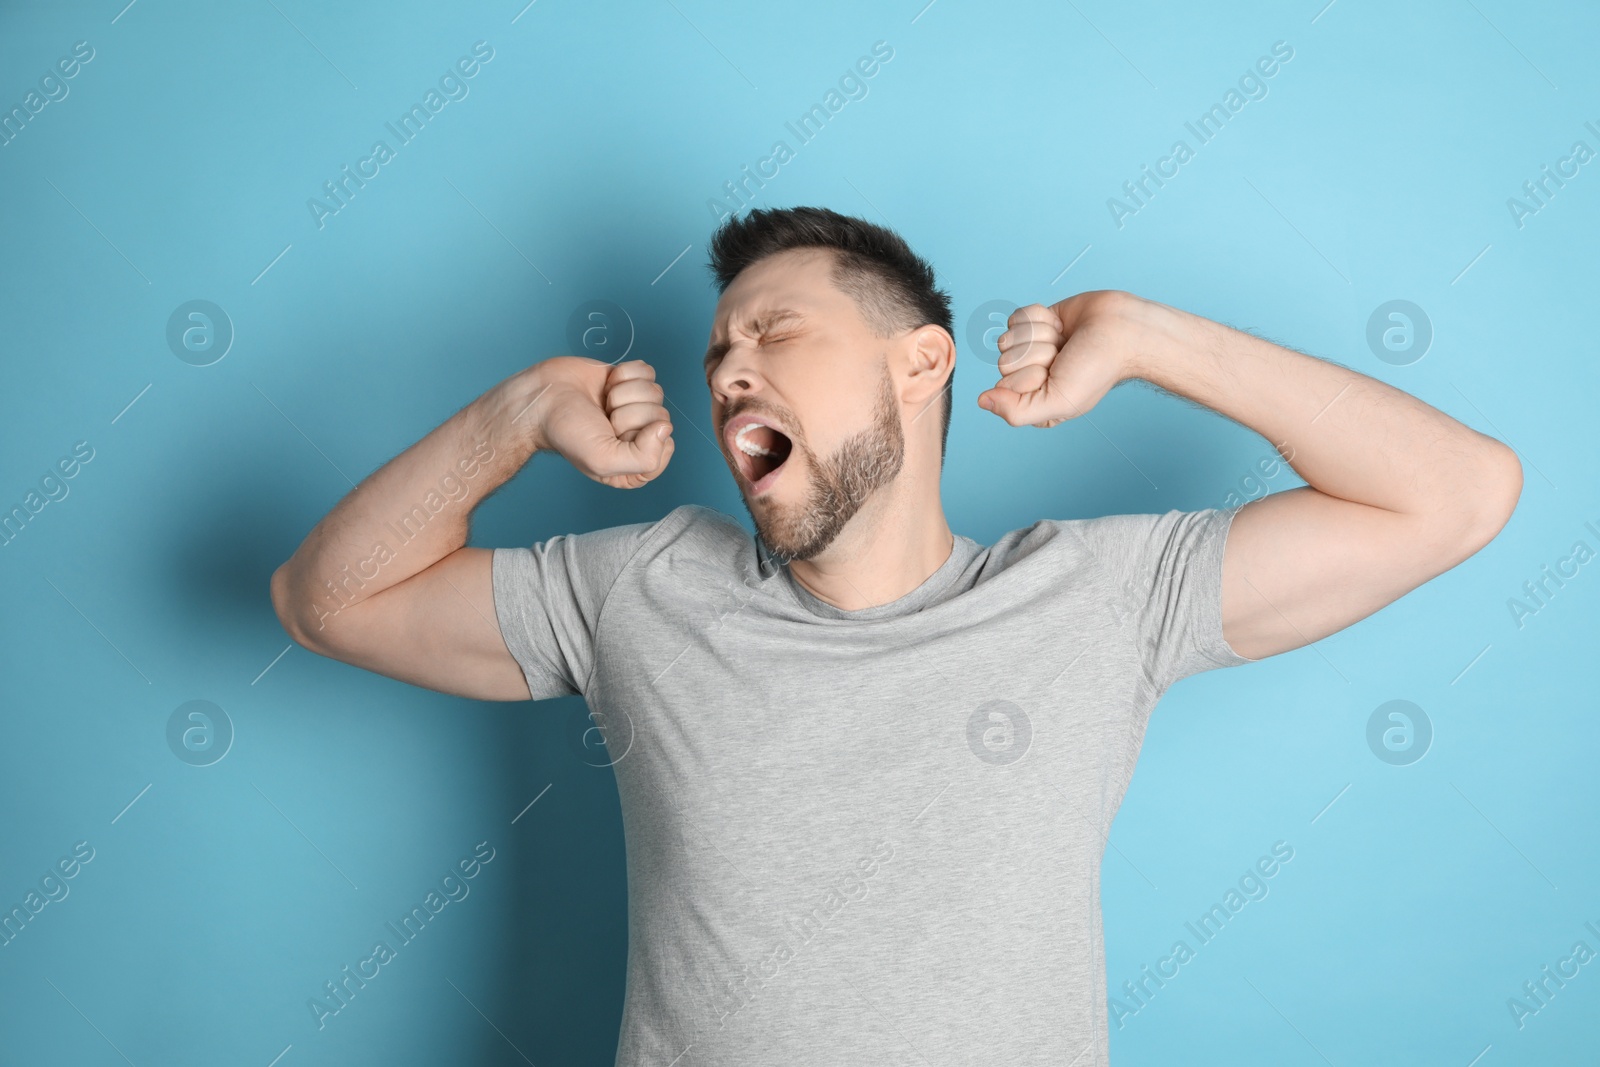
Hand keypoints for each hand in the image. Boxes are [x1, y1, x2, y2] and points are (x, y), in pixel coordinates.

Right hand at [523, 356, 674, 488]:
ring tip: (602, 403)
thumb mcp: (603, 460)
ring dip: (623, 394)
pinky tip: (606, 385)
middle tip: (603, 419)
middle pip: (661, 416)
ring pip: (656, 393)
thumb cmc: (566, 431)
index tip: (617, 437)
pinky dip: (624, 374)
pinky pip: (647, 372)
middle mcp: (640, 436)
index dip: (643, 439)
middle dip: (628, 414)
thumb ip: (643, 458)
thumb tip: (665, 428)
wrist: (542, 397)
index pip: (665, 447)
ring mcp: (636, 406)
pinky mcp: (630, 381)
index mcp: (636, 464)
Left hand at [977, 290, 1163, 427]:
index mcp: (1033, 402)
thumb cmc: (1097, 369)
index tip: (1058, 374)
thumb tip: (982, 401)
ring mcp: (1030, 350)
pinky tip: (1061, 326)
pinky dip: (1040, 317)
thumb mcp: (1059, 402)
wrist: (1122, 330)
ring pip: (1008, 338)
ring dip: (1041, 335)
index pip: (1003, 387)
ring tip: (1065, 341)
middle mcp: (1029, 377)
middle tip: (1065, 356)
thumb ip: (1017, 410)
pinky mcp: (1033, 323)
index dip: (1030, 377)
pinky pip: (1015, 318)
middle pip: (1004, 361)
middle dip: (1038, 354)